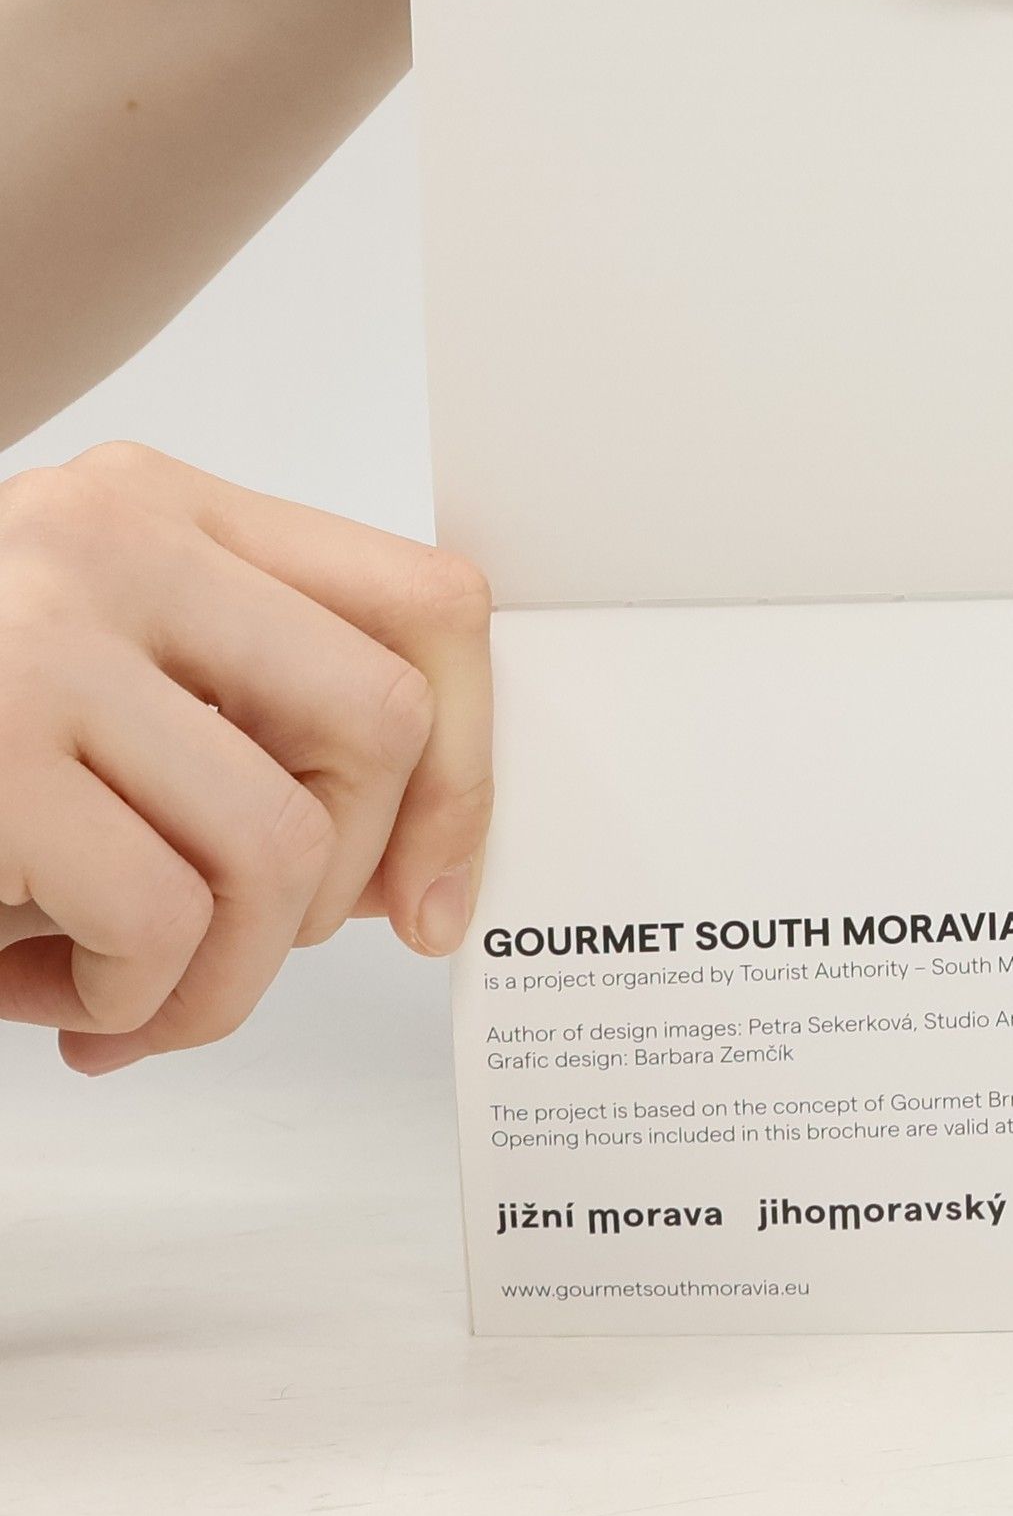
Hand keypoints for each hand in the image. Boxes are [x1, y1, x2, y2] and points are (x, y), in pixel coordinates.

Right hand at [0, 445, 492, 1073]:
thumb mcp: (103, 682)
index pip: (426, 606)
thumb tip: (417, 862)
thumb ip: (244, 718)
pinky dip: (138, 1004)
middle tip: (253, 944)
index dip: (467, 767)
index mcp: (172, 511)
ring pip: (278, 845)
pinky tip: (64, 1003)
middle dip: (340, 880)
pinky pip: (160, 917)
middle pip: (384, 720)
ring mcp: (38, 641)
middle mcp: (115, 542)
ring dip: (226, 978)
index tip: (432, 890)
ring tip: (140, 1001)